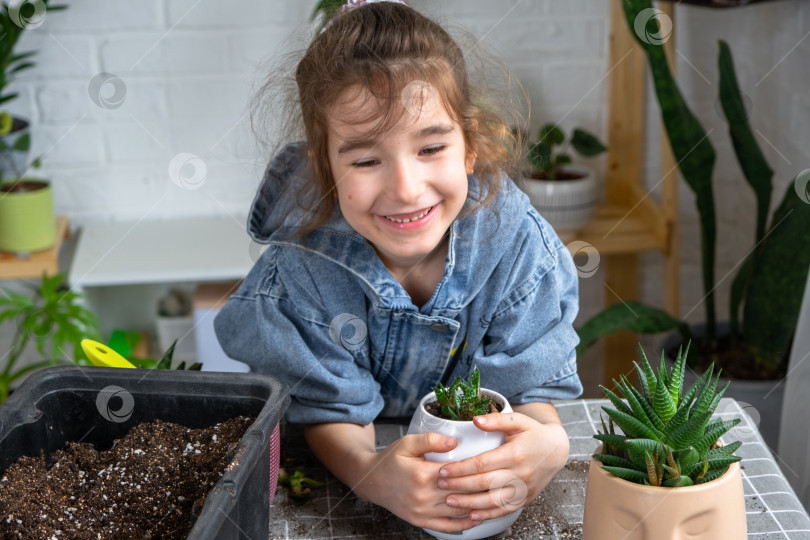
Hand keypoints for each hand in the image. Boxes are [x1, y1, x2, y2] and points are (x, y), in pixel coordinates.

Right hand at [355, 432, 485, 532]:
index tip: (495, 464)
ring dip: (478, 507)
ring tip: (496, 499)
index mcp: (423, 474)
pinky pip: (446, 526)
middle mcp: (423, 495)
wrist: (370, 481)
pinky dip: (464, 524)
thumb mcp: (408, 442)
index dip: (478, 469)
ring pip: (457, 511)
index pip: (458, 473)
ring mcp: (422, 511)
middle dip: (483, 488)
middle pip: (461, 493)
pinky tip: (477, 517)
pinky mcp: (420, 521)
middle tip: (503, 482)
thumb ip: (432, 439)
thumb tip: (456, 441)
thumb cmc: (391, 459)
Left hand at [435, 406, 569, 521]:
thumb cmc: (533, 433)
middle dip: (460, 486)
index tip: (444, 470)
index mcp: (515, 453)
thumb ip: (496, 420)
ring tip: (450, 501)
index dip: (461, 468)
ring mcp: (524, 489)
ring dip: (469, 503)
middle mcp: (520, 474)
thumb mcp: (518, 420)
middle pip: (484, 483)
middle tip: (440, 484)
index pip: (483, 463)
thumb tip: (475, 420)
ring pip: (493, 501)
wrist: (557, 450)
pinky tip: (471, 515)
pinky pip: (504, 510)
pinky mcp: (526, 499)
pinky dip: (487, 514)